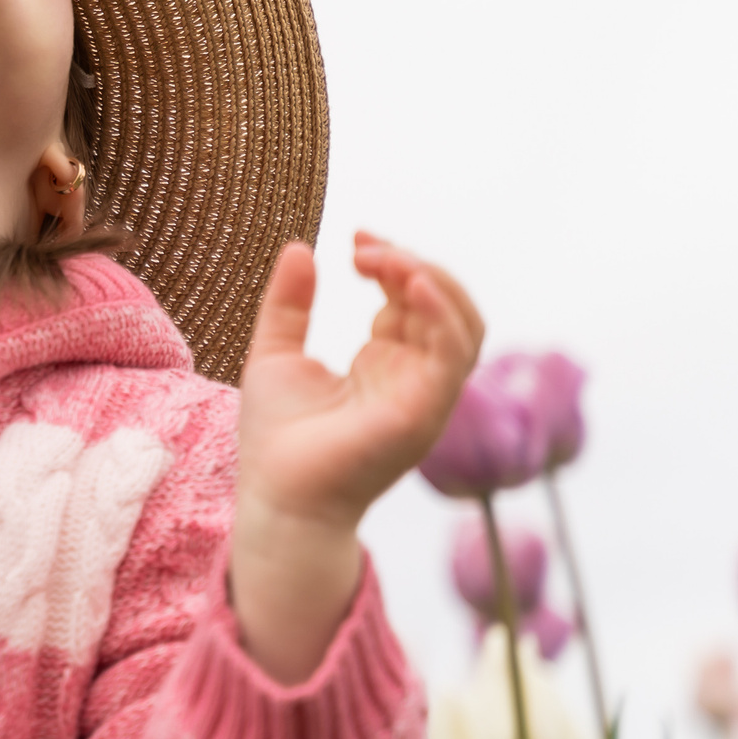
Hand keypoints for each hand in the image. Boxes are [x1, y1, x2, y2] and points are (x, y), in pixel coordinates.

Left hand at [229, 232, 483, 681]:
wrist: (277, 498)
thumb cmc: (276, 439)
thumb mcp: (274, 353)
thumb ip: (289, 303)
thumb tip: (300, 247)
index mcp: (387, 363)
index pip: (413, 300)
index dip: (392, 262)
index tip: (355, 240)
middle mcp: (415, 377)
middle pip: (447, 306)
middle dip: (413, 264)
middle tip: (365, 246)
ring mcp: (426, 397)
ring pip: (463, 327)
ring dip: (431, 281)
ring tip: (384, 259)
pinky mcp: (424, 414)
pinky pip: (451, 358)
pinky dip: (440, 316)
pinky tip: (410, 286)